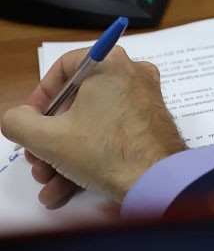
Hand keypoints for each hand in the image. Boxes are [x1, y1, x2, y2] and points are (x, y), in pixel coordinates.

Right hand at [1, 47, 186, 207]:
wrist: (159, 182)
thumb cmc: (107, 152)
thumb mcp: (48, 138)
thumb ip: (19, 122)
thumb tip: (18, 117)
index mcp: (110, 63)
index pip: (64, 68)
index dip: (40, 96)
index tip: (31, 120)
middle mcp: (132, 75)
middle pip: (77, 102)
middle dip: (51, 136)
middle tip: (37, 158)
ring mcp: (144, 100)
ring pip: (93, 123)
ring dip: (64, 154)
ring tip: (48, 181)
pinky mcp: (151, 124)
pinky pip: (112, 134)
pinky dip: (89, 156)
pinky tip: (64, 188)